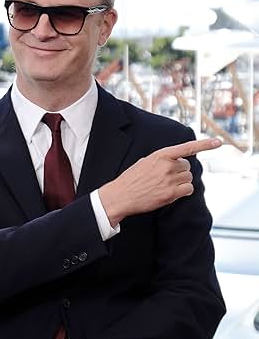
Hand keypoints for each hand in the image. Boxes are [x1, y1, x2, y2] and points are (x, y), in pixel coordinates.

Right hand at [98, 138, 220, 226]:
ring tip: (164, 185)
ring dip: (181, 182)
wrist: (120, 196)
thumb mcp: (144, 162)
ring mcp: (169, 180)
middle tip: (165, 178)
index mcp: (160, 155)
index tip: (218, 142)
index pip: (186, 148)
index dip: (204, 145)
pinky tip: (170, 192)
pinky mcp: (171, 193)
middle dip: (180, 171)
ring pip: (188, 178)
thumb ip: (161, 160)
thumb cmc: (130, 180)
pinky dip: (183, 191)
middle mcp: (167, 166)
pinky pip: (188, 189)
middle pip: (187, 167)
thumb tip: (177, 162)